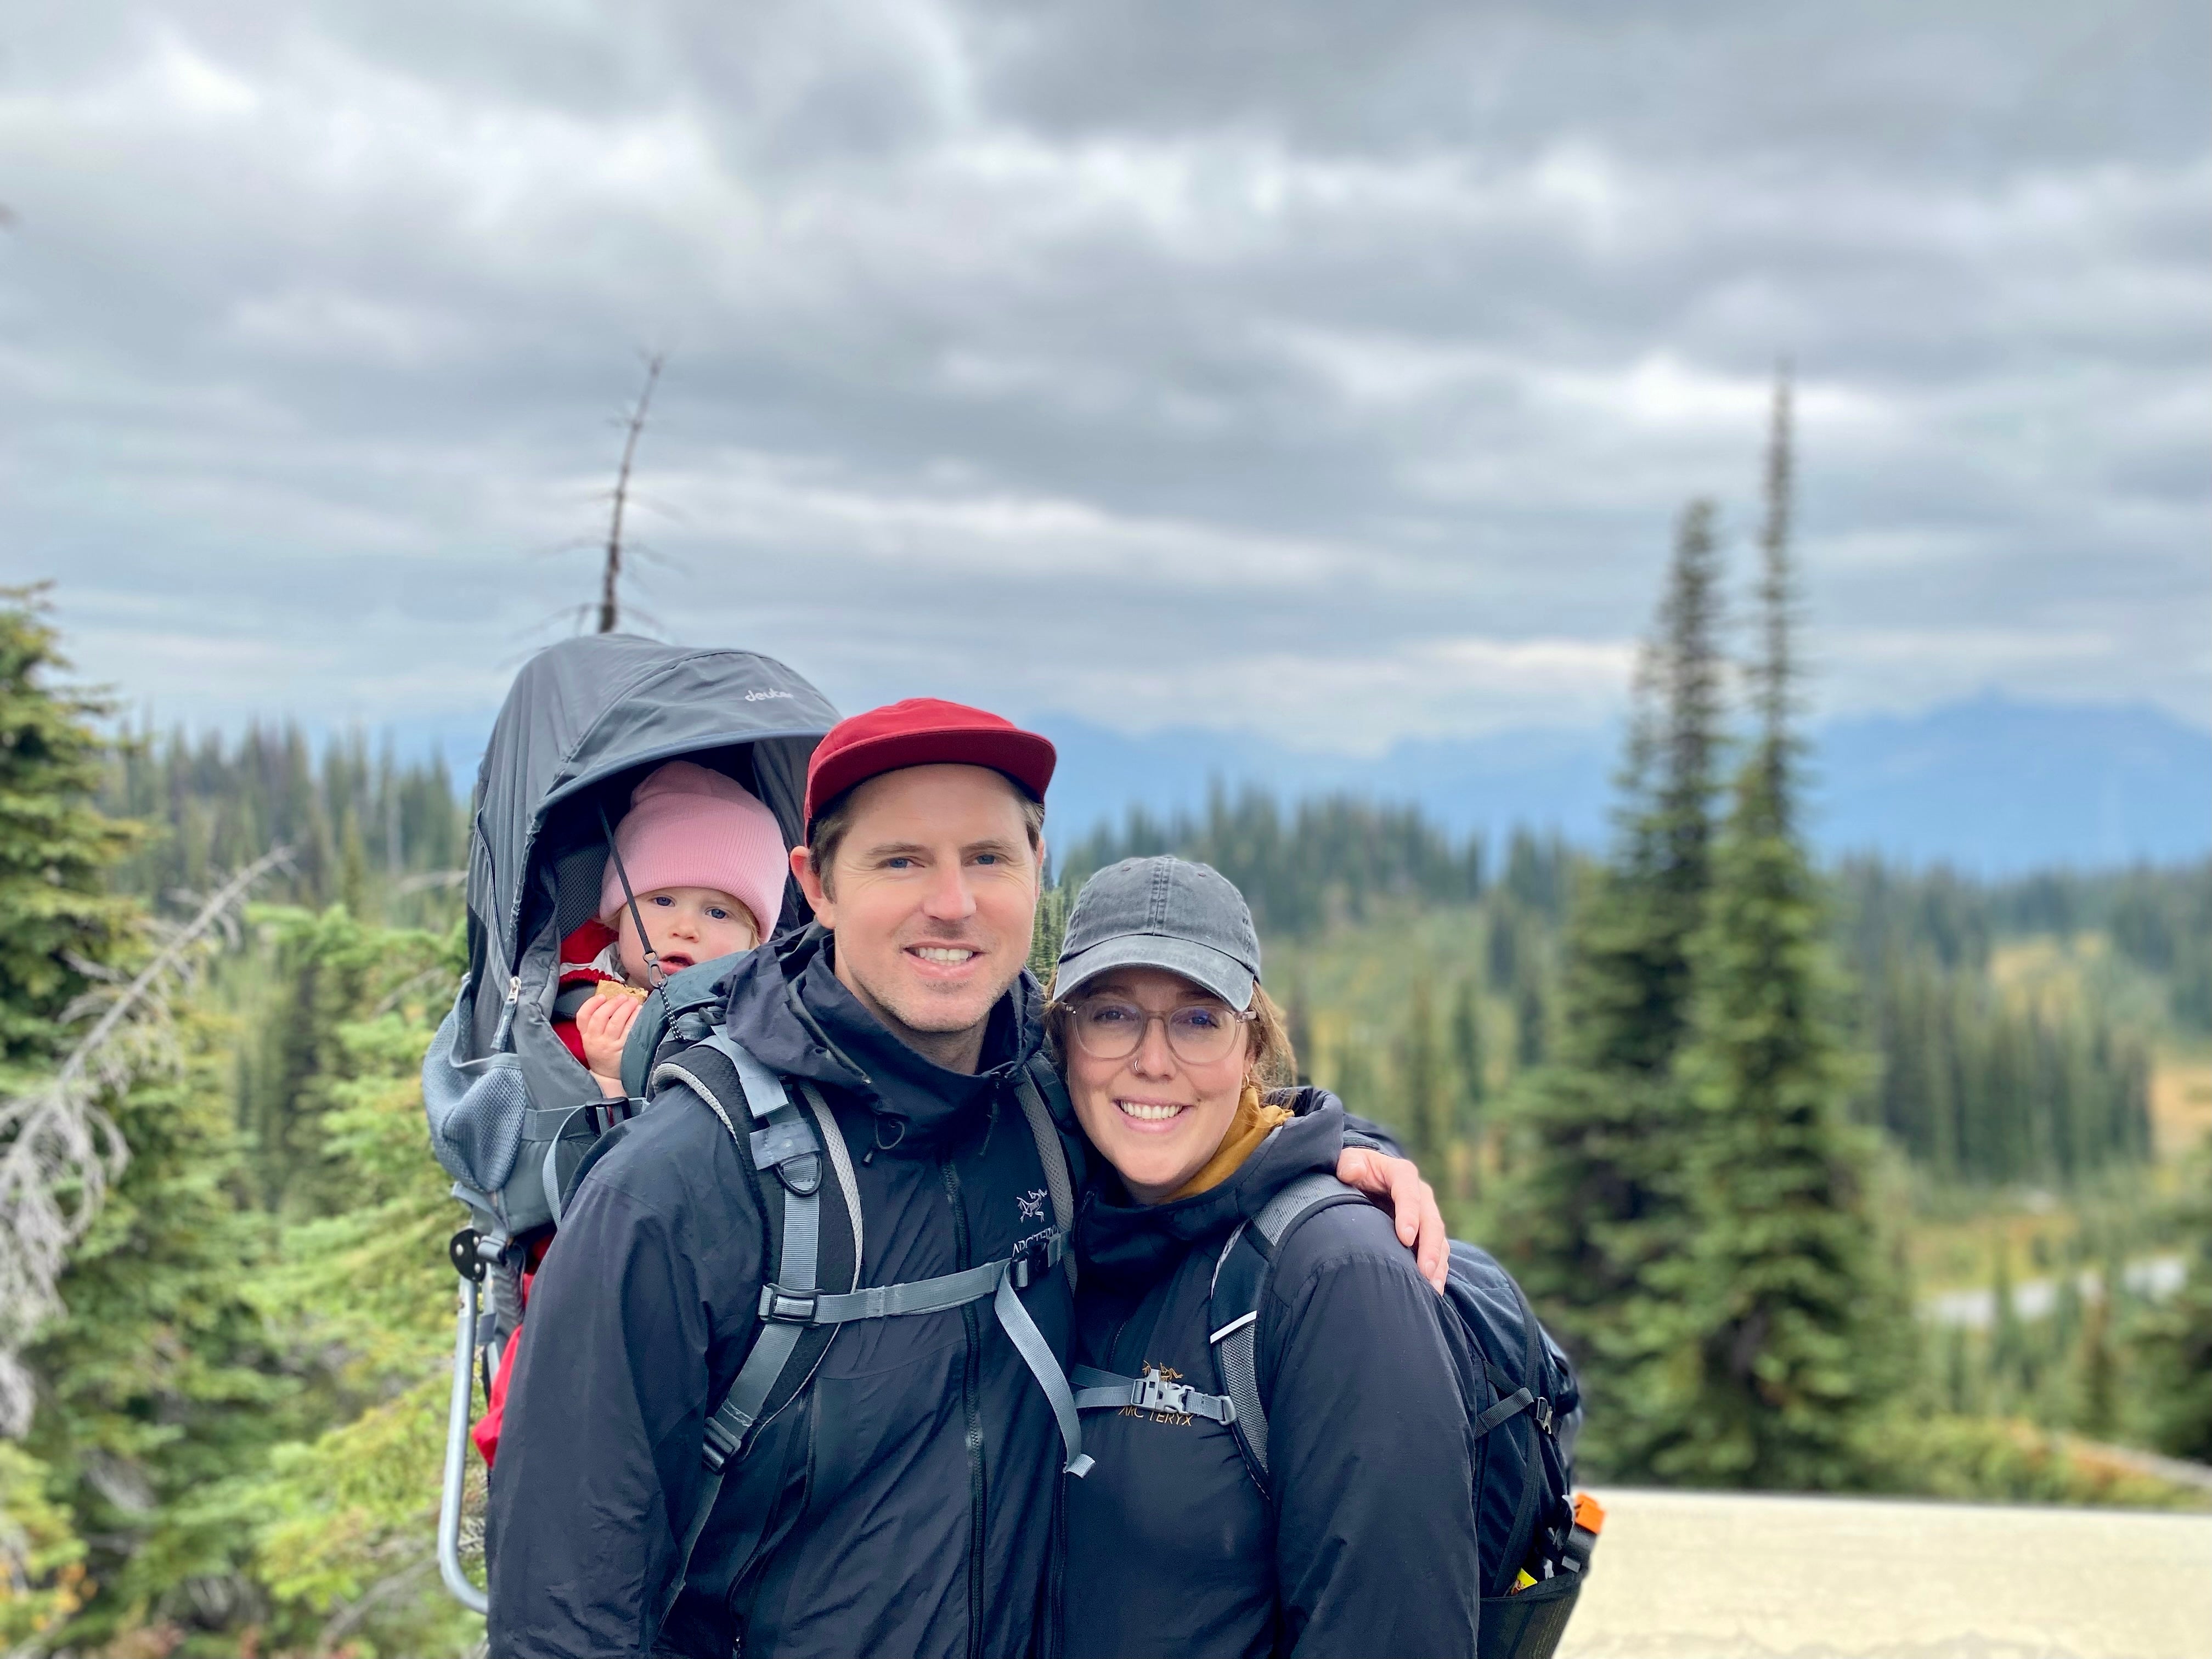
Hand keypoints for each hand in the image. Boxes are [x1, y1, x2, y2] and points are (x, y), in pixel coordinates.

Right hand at [576, 991, 641, 1097]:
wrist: (608, 1077)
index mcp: (586, 1036)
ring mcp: (609, 1046)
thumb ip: (596, 1024)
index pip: (583, 1016)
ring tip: (633, 1001)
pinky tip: (639, 1011)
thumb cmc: (602, 1054)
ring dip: (625, 1007)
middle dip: (613, 1003)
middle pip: (600, 1016)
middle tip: (623, 996)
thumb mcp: (592, 1040)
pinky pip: (629, 1029)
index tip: (602, 996)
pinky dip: (634, 1017)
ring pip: (616, 1021)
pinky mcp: (623, 1049)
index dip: (592, 1003)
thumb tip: (611, 1000)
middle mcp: (595, 1040)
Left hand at [1334, 1148, 1448, 1292]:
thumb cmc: (1355, 1171)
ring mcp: (1426, 1214)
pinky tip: (1434, 1289)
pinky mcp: (1427, 1233)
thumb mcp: (1350, 1162)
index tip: (1405, 1238)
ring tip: (1432, 1288)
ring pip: (1438, 1239)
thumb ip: (1349, 1164)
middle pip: (1431, 1220)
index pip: (1408, 1192)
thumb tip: (1351, 1171)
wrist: (1366, 1180)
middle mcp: (1420, 1194)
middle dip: (1429, 1247)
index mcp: (1401, 1174)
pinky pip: (1439, 1252)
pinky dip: (1439, 1270)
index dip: (1409, 1214)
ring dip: (1437, 1263)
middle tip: (1424, 1271)